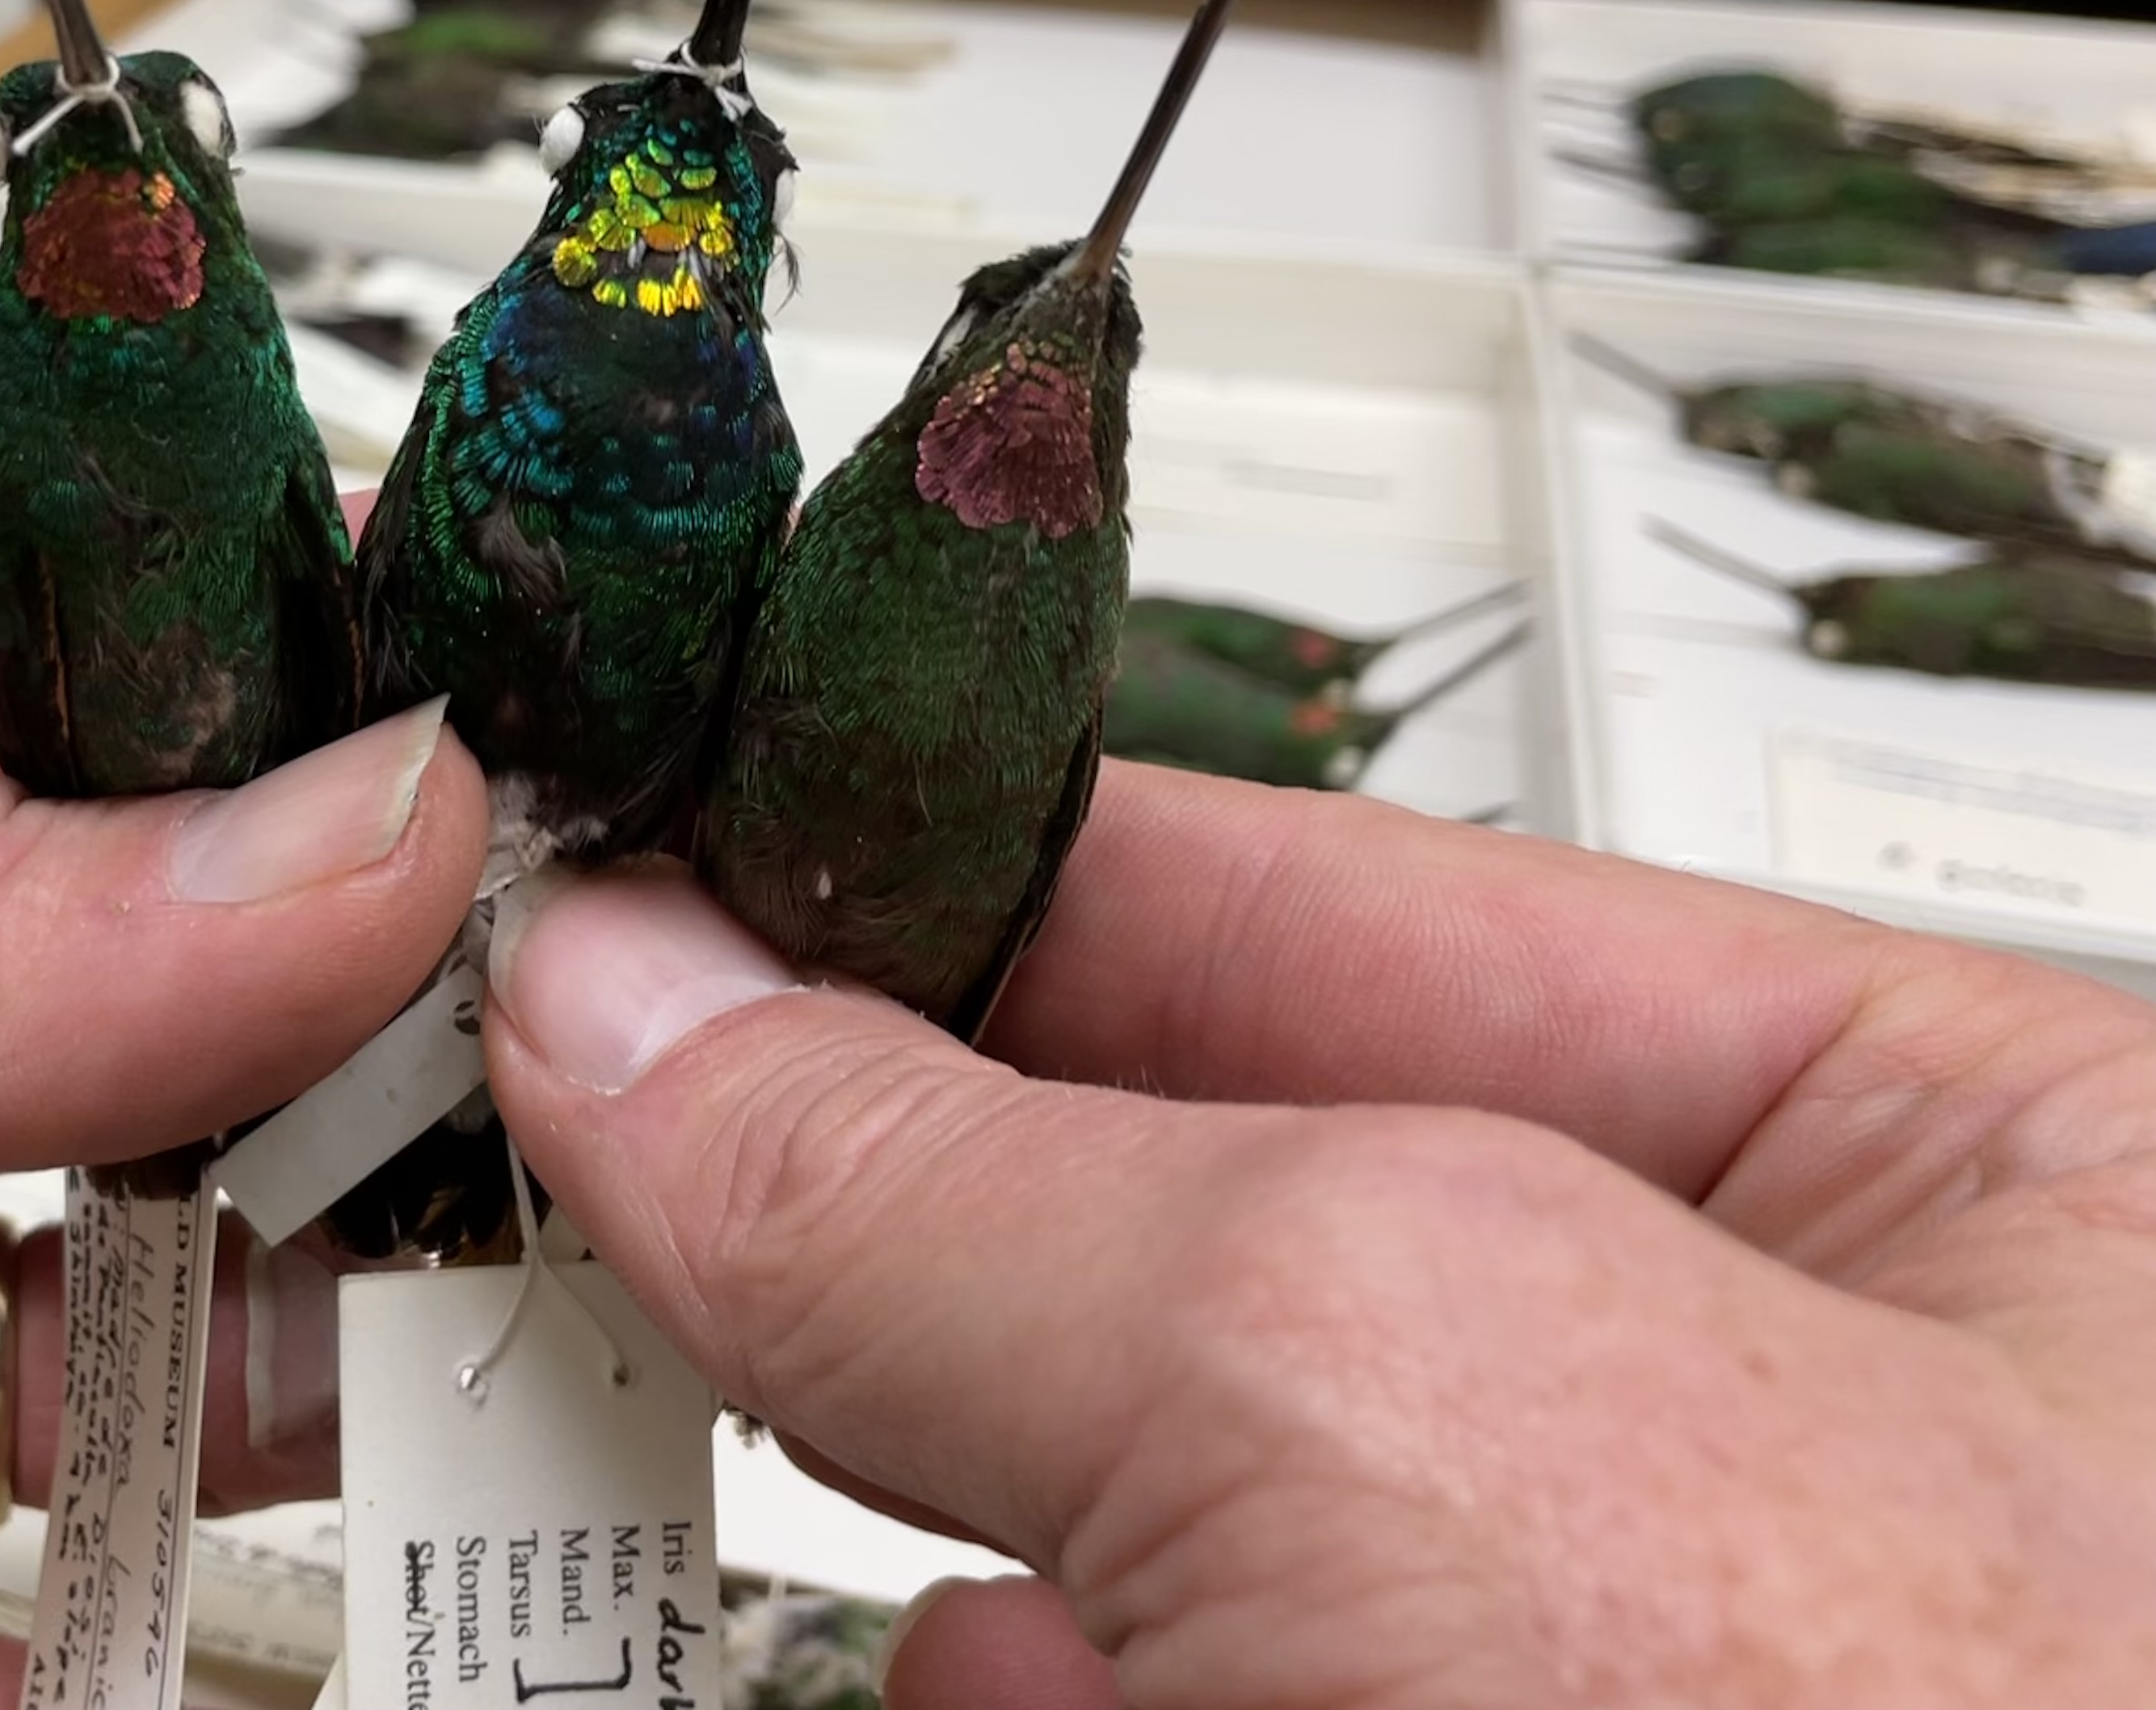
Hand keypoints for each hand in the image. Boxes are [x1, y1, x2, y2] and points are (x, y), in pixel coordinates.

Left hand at [0, 548, 483, 1705]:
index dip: (366, 742)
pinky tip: (398, 1628)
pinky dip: (235, 1693)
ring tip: (565, 1368)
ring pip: (207, 1410)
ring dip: (404, 1389)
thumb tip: (349, 827)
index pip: (143, 737)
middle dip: (439, 1081)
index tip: (576, 791)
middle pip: (234, 1080)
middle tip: (625, 1106)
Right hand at [485, 765, 2155, 1709]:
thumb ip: (990, 1175)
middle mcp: (1818, 1459)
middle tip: (549, 1158)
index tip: (634, 897)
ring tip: (614, 1406)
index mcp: (1960, 1188)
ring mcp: (1632, 1702)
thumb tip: (642, 1012)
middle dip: (863, 1210)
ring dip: (876, 1485)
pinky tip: (904, 1693)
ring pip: (1159, 1538)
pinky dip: (982, 1706)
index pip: (1314, 911)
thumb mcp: (1403, 1398)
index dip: (934, 882)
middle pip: (1203, 1238)